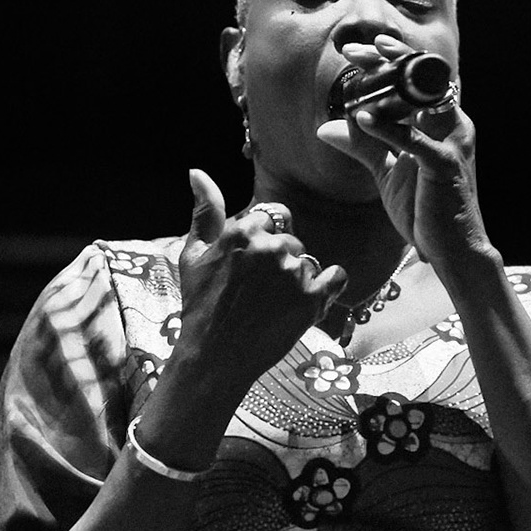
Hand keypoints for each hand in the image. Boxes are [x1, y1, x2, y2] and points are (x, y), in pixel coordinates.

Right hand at [176, 169, 348, 381]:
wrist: (214, 358)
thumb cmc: (200, 307)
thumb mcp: (193, 255)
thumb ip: (205, 211)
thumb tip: (198, 172)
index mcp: (241, 232)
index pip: (269, 219)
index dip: (260, 243)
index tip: (247, 269)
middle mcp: (270, 247)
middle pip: (290, 240)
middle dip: (279, 261)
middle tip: (258, 292)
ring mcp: (293, 274)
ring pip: (308, 262)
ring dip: (297, 279)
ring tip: (273, 305)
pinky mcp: (312, 300)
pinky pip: (337, 278)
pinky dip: (330, 286)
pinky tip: (312, 299)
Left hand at [317, 35, 490, 272]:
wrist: (451, 250)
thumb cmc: (425, 210)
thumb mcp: (388, 172)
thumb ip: (363, 146)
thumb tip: (325, 129)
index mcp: (442, 122)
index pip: (418, 78)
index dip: (391, 58)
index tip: (357, 51)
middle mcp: (452, 125)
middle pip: (422, 77)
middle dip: (389, 58)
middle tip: (354, 50)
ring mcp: (452, 143)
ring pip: (424, 97)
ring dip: (390, 81)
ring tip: (358, 69)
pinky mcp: (445, 166)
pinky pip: (415, 139)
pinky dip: (388, 127)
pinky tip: (362, 119)